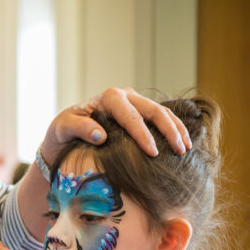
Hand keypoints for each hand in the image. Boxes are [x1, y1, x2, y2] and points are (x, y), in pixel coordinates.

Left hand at [40, 88, 189, 162]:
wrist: (64, 133)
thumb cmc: (63, 131)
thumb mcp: (62, 128)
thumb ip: (78, 128)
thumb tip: (100, 135)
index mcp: (108, 98)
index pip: (130, 116)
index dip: (143, 134)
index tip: (153, 153)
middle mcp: (124, 96)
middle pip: (153, 110)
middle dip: (169, 130)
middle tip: (179, 150)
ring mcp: (135, 102)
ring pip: (162, 112)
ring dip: (176, 129)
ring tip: (186, 148)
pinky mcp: (140, 112)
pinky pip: (162, 117)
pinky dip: (174, 128)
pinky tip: (184, 143)